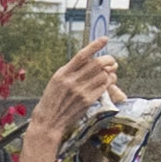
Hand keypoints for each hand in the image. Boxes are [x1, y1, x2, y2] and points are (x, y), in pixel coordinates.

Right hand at [20, 37, 127, 159]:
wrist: (49, 122)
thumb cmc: (52, 101)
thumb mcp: (57, 82)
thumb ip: (72, 71)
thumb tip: (91, 62)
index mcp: (62, 73)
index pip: (82, 56)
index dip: (95, 46)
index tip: (105, 39)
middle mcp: (71, 81)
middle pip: (97, 64)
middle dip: (108, 60)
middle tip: (112, 61)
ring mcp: (80, 91)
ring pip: (103, 75)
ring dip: (110, 73)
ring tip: (109, 74)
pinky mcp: (87, 101)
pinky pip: (104, 87)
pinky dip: (109, 83)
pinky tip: (108, 83)